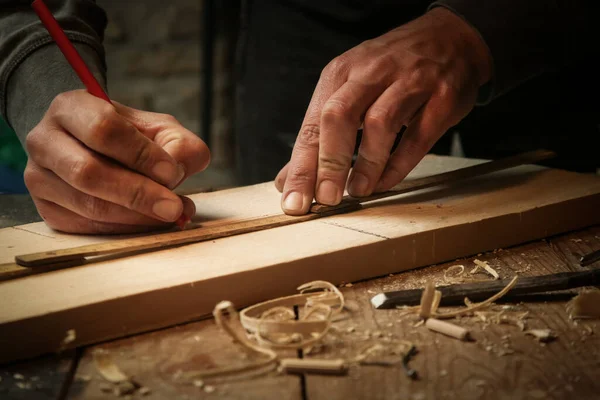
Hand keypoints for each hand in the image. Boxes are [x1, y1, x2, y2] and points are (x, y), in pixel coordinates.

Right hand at [24, 90, 209, 232]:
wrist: (99, 150)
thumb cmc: (132, 137)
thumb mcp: (161, 129)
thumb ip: (180, 145)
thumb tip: (178, 172)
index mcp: (71, 107)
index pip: (103, 129)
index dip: (140, 154)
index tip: (172, 172)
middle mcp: (45, 141)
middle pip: (88, 172)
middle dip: (138, 193)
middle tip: (174, 207)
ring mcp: (39, 178)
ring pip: (88, 205)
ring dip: (135, 216)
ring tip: (170, 214)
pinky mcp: (48, 210)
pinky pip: (87, 226)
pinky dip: (125, 229)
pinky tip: (148, 222)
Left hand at [275, 7, 491, 213]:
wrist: (450, 37)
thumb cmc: (390, 70)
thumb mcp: (349, 88)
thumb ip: (318, 135)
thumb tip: (287, 180)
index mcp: (341, 72)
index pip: (313, 123)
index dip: (302, 165)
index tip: (294, 201)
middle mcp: (371, 73)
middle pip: (340, 117)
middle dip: (329, 162)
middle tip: (326, 198)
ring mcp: (409, 82)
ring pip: (380, 123)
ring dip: (366, 163)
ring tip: (358, 191)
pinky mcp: (442, 97)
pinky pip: (418, 135)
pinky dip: (400, 163)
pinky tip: (385, 182)